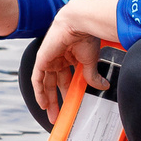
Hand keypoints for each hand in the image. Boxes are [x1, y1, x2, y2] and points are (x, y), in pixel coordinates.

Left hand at [30, 0, 113, 115]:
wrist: (80, 23)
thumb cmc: (86, 36)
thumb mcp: (91, 61)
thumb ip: (92, 76)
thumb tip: (103, 87)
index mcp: (70, 58)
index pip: (67, 80)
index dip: (68, 94)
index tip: (72, 108)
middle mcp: (58, 59)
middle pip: (55, 85)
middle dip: (56, 101)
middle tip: (59, 117)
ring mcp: (49, 59)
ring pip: (45, 84)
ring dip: (48, 100)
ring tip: (52, 115)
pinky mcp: (42, 59)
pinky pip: (37, 78)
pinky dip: (39, 92)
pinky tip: (43, 104)